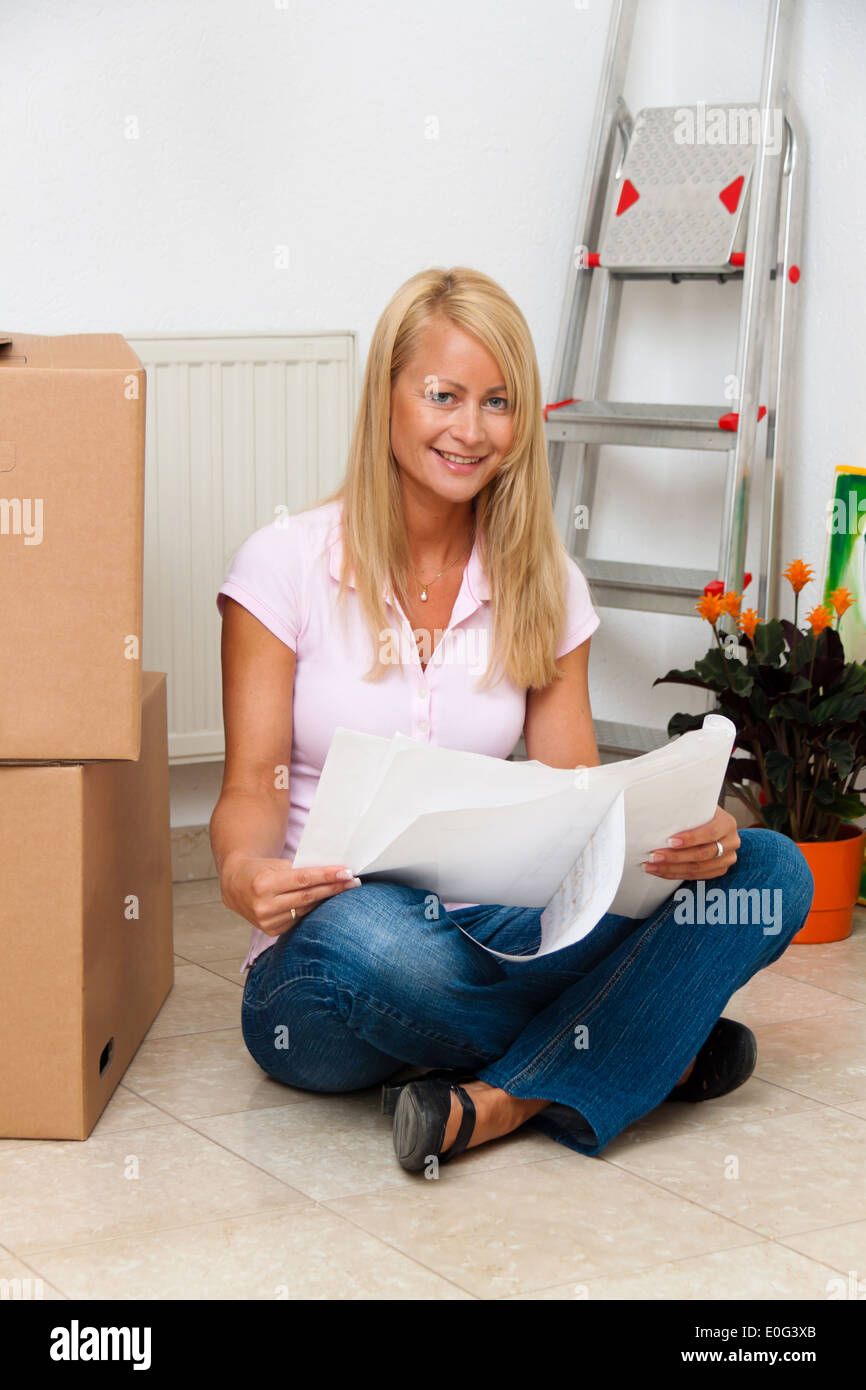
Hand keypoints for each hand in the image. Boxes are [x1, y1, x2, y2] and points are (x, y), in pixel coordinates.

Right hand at [221, 854, 361, 936]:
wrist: (235, 885)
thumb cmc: (259, 870)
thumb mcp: (275, 864)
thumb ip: (299, 871)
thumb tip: (332, 874)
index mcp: (263, 884)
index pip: (302, 880)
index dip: (326, 876)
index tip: (346, 872)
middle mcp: (264, 906)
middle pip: (307, 896)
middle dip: (333, 888)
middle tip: (353, 881)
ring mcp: (266, 922)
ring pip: (306, 909)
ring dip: (327, 900)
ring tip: (345, 890)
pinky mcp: (271, 931)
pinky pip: (299, 919)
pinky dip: (313, 910)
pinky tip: (326, 903)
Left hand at [642, 805, 739, 880]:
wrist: (712, 822)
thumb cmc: (702, 813)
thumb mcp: (698, 806)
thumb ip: (686, 809)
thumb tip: (658, 810)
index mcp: (727, 824)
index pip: (709, 833)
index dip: (690, 839)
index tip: (669, 841)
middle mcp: (731, 842)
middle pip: (702, 854)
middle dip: (675, 857)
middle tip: (654, 856)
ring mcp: (727, 859)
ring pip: (697, 868)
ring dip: (670, 869)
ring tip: (651, 866)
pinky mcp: (719, 870)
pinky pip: (696, 876)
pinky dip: (675, 874)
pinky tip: (660, 871)